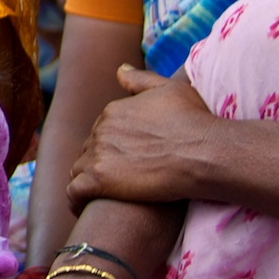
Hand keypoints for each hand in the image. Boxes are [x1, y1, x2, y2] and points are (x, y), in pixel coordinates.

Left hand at [67, 68, 218, 210]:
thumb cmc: (194, 121)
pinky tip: (85, 208)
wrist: (204, 152)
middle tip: (118, 181)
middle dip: (99, 163)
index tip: (126, 161)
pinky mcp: (98, 180)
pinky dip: (76, 200)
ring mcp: (97, 155)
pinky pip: (74, 192)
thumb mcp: (170, 89)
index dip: (112, 147)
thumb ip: (141, 80)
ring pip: (79, 169)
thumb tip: (119, 70)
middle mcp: (100, 130)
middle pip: (89, 149)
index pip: (101, 131)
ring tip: (100, 196)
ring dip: (87, 180)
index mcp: (112, 111)